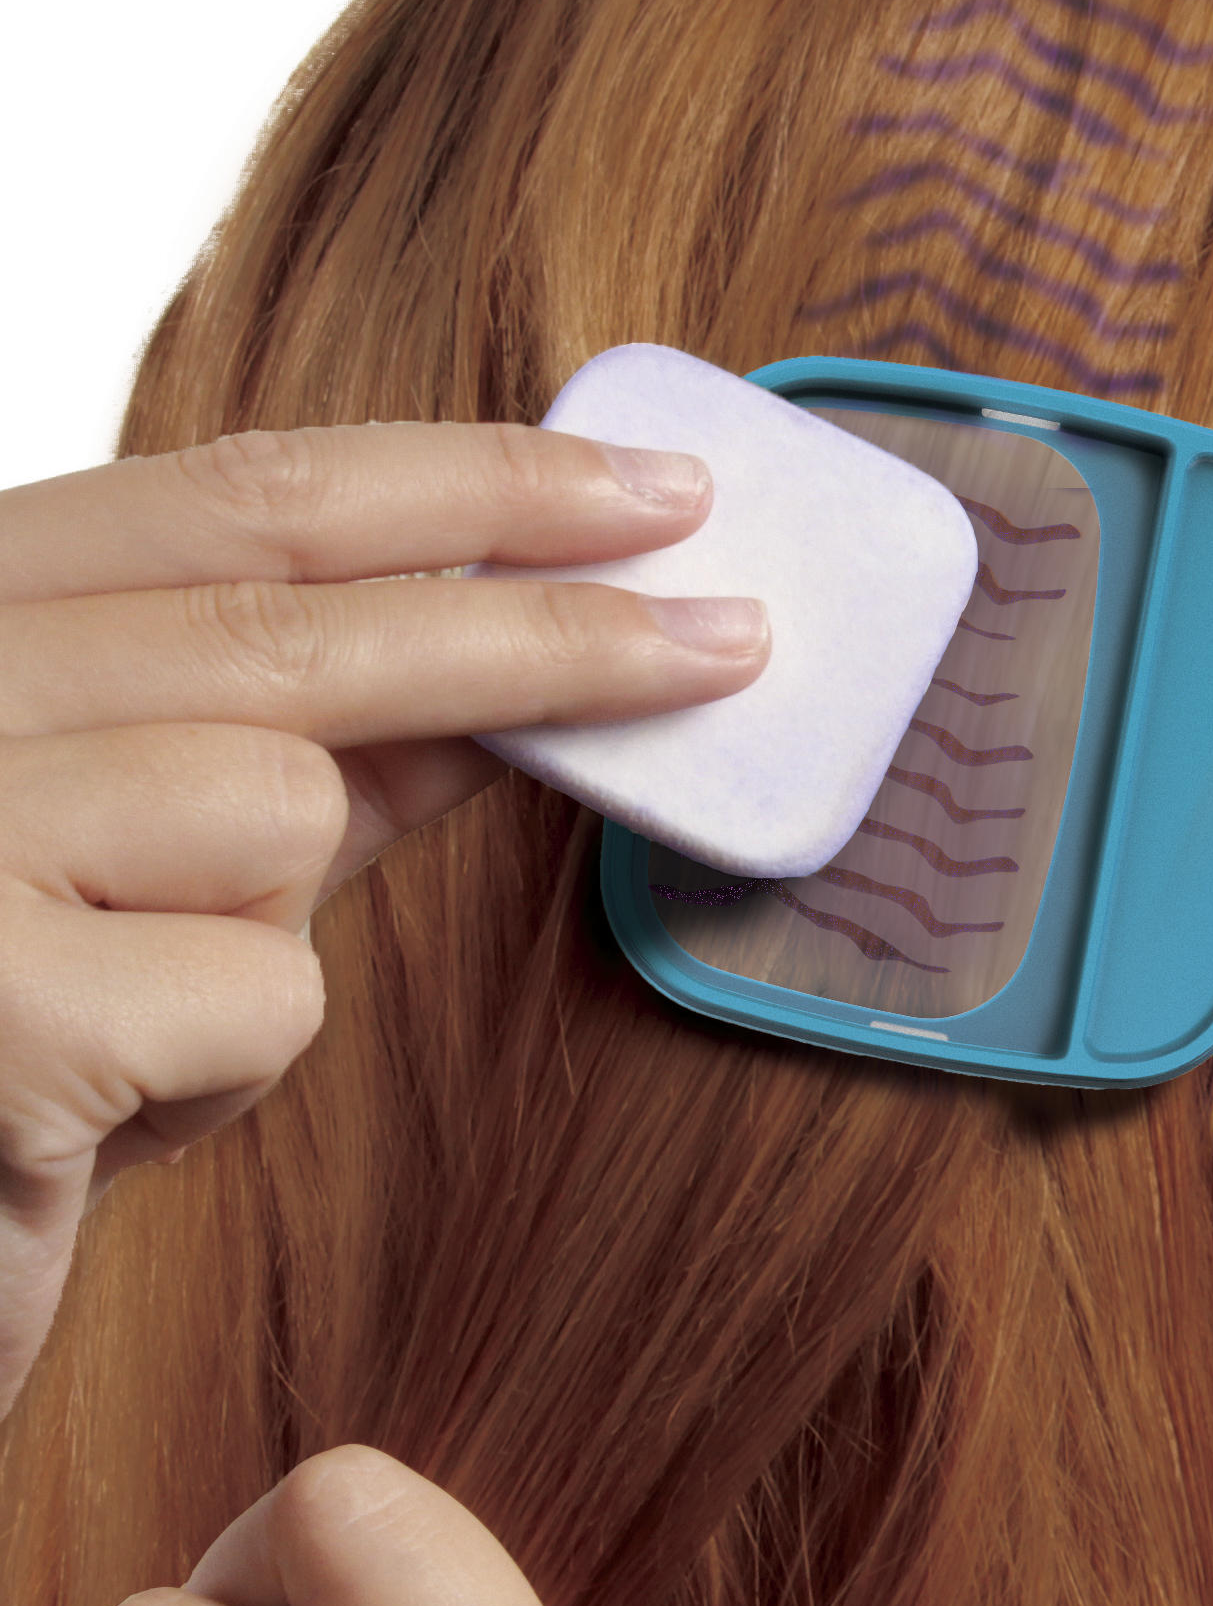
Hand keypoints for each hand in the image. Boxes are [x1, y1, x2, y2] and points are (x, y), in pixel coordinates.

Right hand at [0, 419, 769, 1423]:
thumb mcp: (126, 871)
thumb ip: (290, 754)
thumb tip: (513, 672)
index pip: (231, 495)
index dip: (465, 479)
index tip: (652, 480)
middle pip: (291, 619)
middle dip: (545, 629)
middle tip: (739, 629)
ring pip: (277, 807)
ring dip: (258, 940)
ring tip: (119, 1032)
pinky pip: (256, 994)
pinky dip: (219, 1077)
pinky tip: (81, 1125)